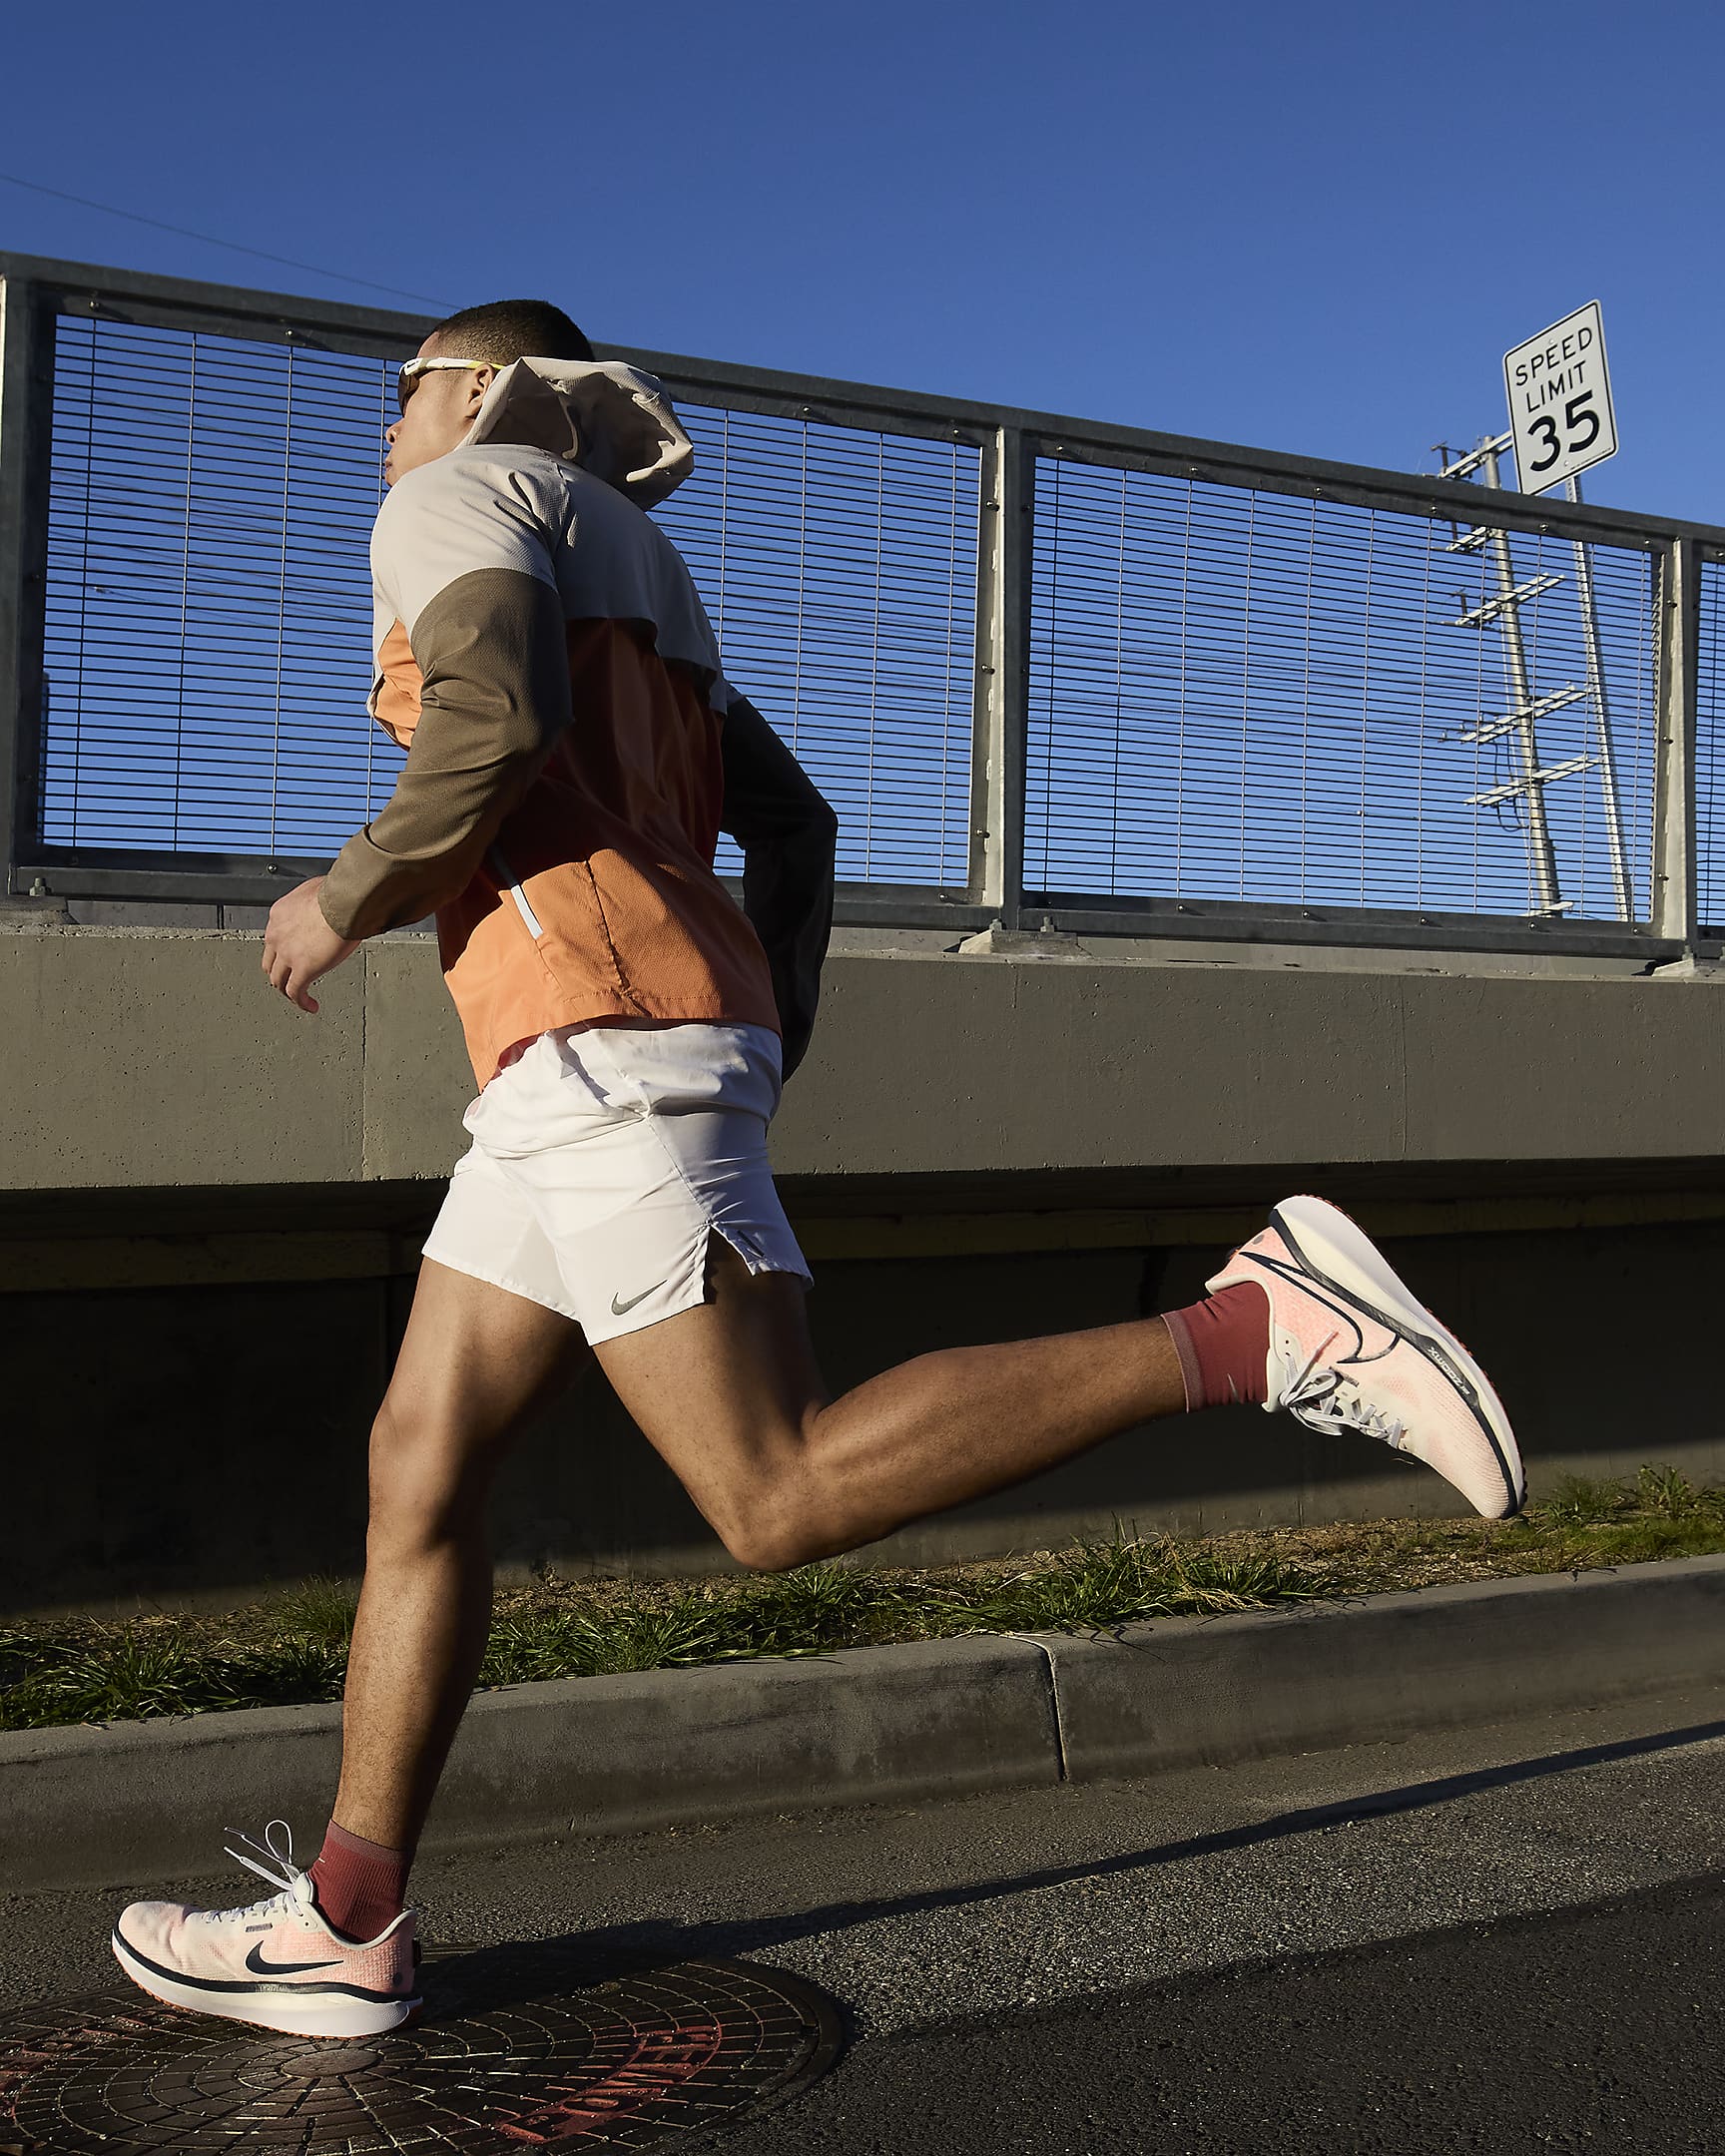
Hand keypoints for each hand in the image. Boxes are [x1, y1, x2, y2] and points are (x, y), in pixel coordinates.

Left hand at [262, 878, 360, 1013]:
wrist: (344, 902)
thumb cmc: (338, 892)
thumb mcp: (318, 889)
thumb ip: (316, 901)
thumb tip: (330, 902)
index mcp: (279, 915)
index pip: (275, 938)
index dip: (284, 949)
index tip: (295, 953)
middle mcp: (277, 935)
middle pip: (270, 962)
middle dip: (279, 972)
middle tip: (290, 978)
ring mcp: (287, 954)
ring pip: (278, 980)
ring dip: (287, 990)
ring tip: (299, 997)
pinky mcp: (302, 970)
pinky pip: (296, 992)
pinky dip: (301, 1002)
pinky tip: (311, 1006)